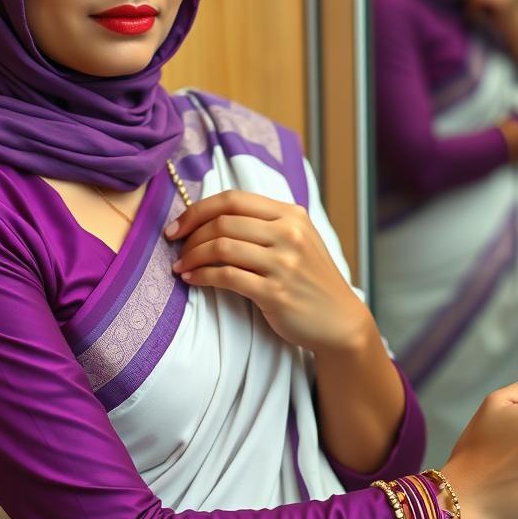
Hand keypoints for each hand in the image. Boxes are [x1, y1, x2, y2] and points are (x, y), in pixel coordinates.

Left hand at [166, 190, 367, 353]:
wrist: (340, 319)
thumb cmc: (310, 279)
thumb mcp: (297, 239)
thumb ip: (264, 224)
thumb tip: (211, 217)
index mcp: (291, 215)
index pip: (233, 199)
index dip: (198, 210)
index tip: (178, 226)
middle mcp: (289, 234)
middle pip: (224, 222)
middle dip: (191, 236)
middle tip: (177, 250)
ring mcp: (283, 263)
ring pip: (222, 248)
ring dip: (192, 257)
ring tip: (181, 267)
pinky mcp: (275, 293)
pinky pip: (227, 277)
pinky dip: (202, 277)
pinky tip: (193, 280)